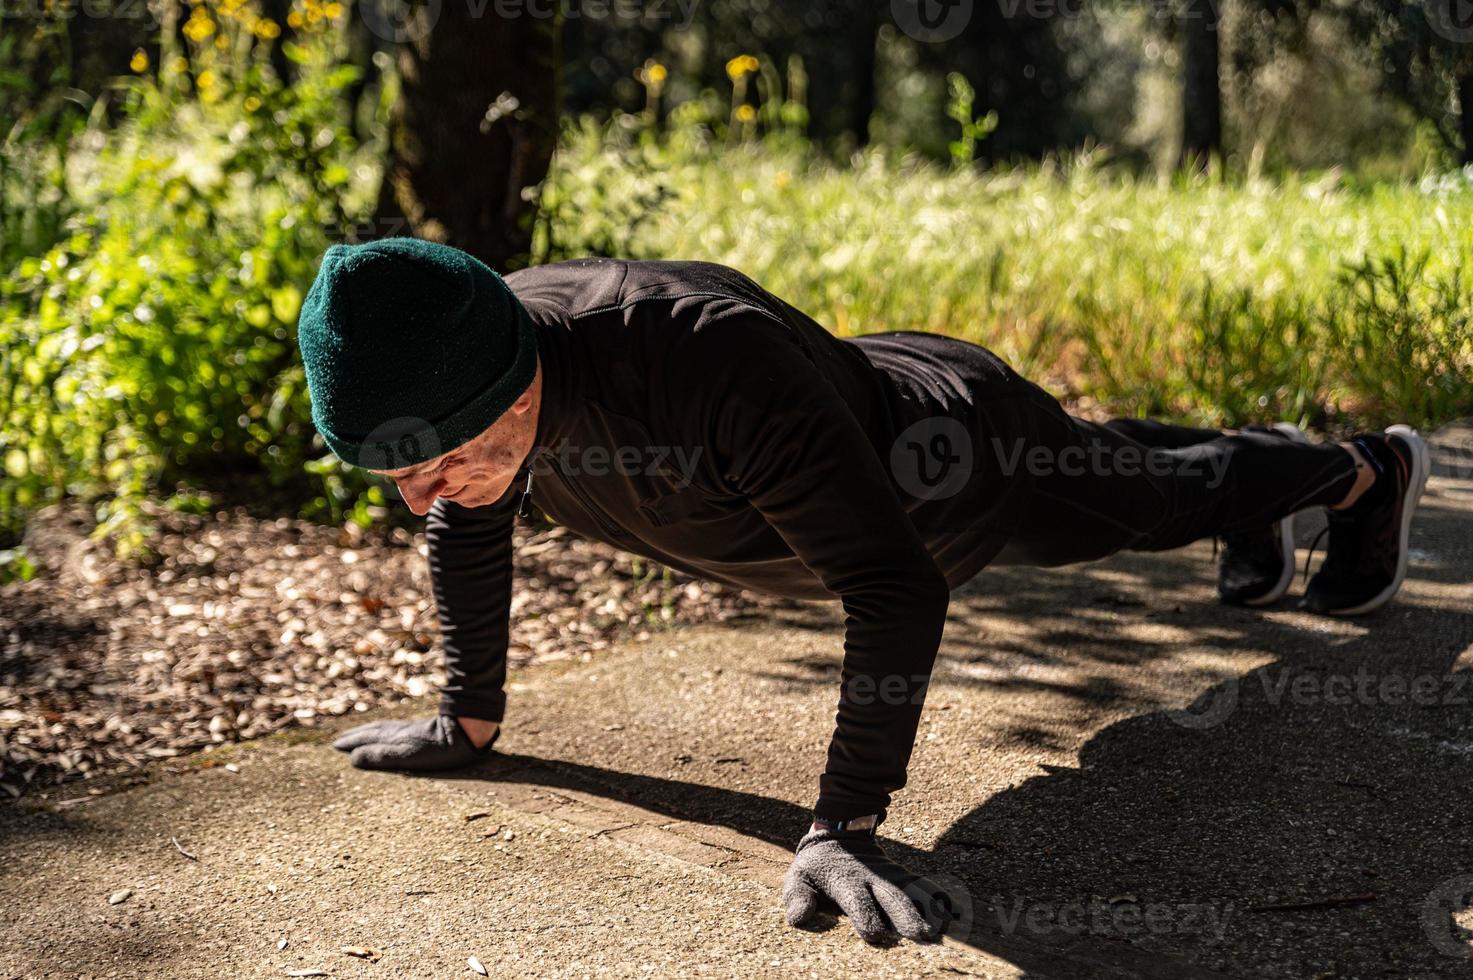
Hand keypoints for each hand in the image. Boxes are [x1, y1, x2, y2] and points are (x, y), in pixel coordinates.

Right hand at [331, 715, 496, 771]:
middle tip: (341, 740)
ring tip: (361, 734)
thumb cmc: (438, 749)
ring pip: (384, 728)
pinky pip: (396, 728)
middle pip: (373, 732)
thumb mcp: (406, 757)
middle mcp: (399, 732)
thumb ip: (380, 757)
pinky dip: (386, 730)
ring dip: (369, 731)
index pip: (367, 740)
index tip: (336, 746)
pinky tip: (393, 732)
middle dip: (356, 736)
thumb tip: (352, 758)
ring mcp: (411, 729)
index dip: (352, 743)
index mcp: (393, 739)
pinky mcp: (423, 729)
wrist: (465, 731)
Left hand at [782, 827, 950, 943]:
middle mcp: (872, 878)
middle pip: (891, 897)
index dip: (864, 915)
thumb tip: (799, 920)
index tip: (874, 934)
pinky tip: (954, 913)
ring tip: (940, 929)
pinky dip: (939, 897)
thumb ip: (797, 899)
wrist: (840, 832)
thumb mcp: (798, 878)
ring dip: (927, 909)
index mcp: (845, 881)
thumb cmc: (816, 867)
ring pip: (911, 892)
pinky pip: (923, 886)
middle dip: (906, 915)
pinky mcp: (903, 876)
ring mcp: (891, 876)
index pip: (856, 899)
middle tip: (920, 935)